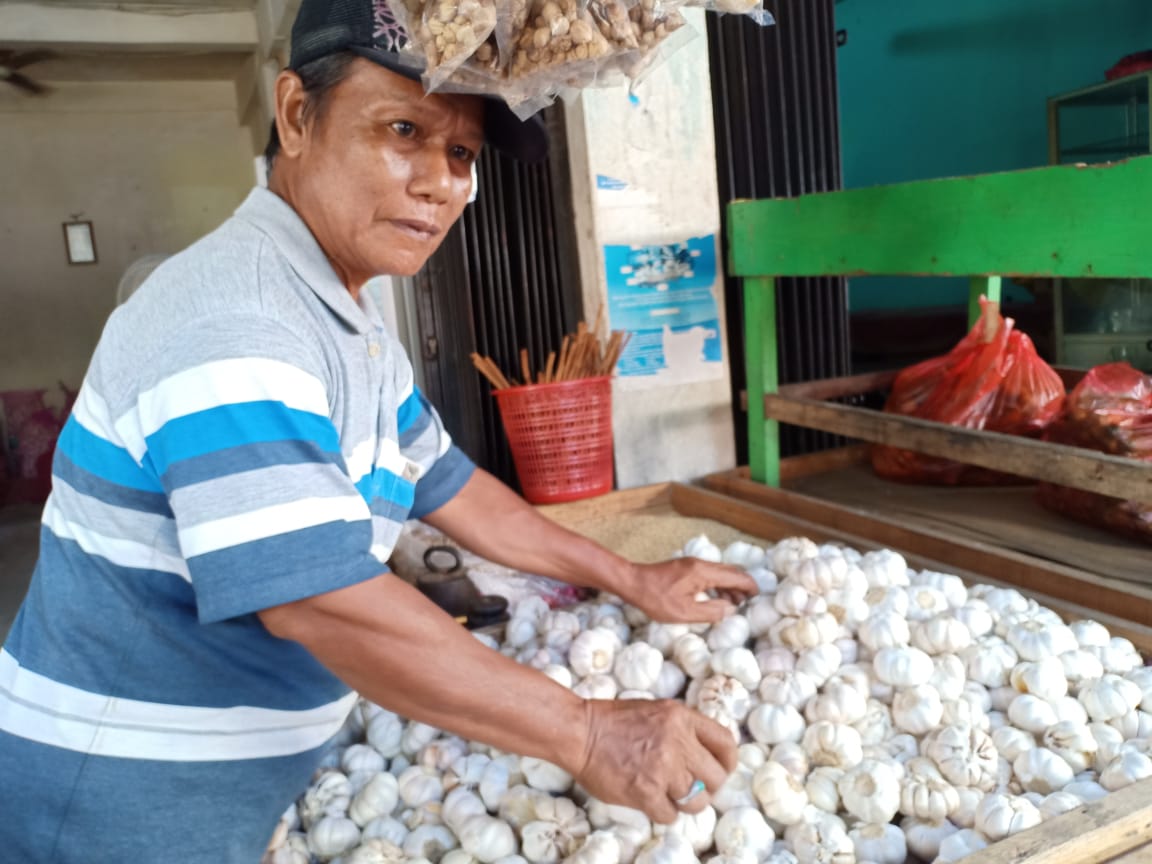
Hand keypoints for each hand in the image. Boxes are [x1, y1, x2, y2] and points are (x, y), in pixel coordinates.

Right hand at [572, 698, 737, 823]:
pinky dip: (662, 812)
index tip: (720, 769)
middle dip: (707, 788)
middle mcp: (677, 742)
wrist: (581, 732)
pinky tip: (650, 801)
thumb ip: (683, 729)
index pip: (725, 742)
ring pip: (697, 802)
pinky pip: (670, 815)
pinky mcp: (646, 792)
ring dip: (685, 803)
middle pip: (716, 778)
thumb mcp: (658, 711)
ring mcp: (663, 768)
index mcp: (682, 718)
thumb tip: (706, 756)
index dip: (727, 761)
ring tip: (668, 795)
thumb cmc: (614, 722)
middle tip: (692, 789)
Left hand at [618, 557, 757, 623]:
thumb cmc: (656, 598)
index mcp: (703, 573)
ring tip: (733, 604)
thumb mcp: (685, 612)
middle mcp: (700, 564)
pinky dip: (717, 585)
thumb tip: (730, 609)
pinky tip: (715, 598)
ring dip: (729, 587)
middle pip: (729, 572)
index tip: (758, 596)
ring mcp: (692, 564)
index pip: (735, 576)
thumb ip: (711, 611)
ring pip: (719, 573)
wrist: (633, 582)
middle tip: (747, 603)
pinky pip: (709, 574)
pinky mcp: (686, 568)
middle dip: (742, 586)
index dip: (749, 586)